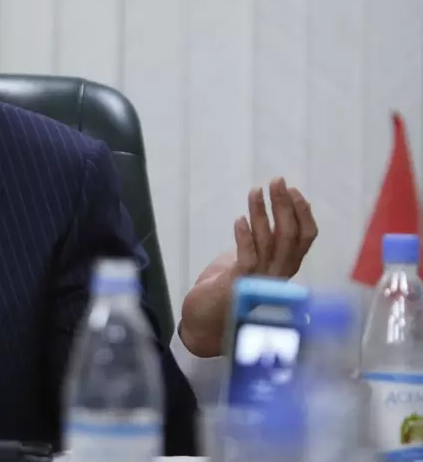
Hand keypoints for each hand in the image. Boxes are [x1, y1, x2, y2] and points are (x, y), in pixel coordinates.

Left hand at [179, 177, 317, 357]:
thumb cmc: (224, 292)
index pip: (305, 239)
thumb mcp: (245, 262)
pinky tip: (240, 220)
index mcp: (283, 269)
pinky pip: (248, 260)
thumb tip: (262, 217)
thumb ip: (258, 246)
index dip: (303, 214)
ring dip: (263, 215)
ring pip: (270, 244)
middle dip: (285, 206)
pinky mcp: (238, 288)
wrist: (203, 326)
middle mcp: (278, 277)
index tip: (293, 190)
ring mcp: (260, 283)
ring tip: (255, 192)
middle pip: (290, 237)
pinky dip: (245, 239)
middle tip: (276, 181)